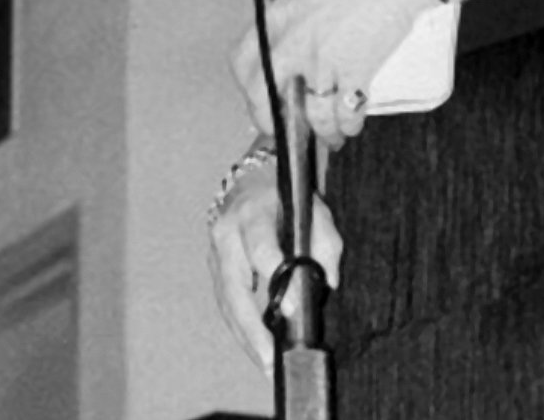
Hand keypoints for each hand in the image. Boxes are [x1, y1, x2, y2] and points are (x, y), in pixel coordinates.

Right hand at [207, 164, 343, 371]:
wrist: (253, 180)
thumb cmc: (289, 197)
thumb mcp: (315, 209)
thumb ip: (326, 243)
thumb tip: (329, 282)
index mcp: (253, 213)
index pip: (262, 251)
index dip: (275, 282)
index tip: (290, 312)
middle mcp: (227, 233)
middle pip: (234, 288)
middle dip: (252, 327)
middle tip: (269, 358)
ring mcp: (215, 251)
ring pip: (226, 302)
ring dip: (244, 336)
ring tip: (264, 363)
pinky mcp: (214, 267)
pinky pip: (225, 303)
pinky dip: (239, 328)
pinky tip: (255, 347)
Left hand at [230, 0, 431, 142]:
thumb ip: (299, 10)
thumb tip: (296, 29)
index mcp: (279, 15)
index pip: (242, 60)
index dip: (247, 85)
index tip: (257, 95)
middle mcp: (294, 41)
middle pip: (264, 96)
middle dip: (272, 121)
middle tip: (284, 129)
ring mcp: (322, 60)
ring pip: (311, 114)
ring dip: (321, 131)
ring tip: (330, 135)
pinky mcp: (354, 73)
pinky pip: (346, 113)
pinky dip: (349, 125)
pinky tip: (351, 126)